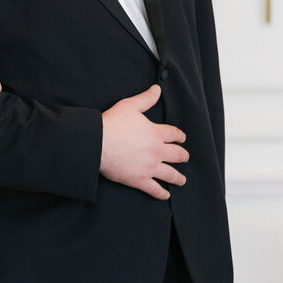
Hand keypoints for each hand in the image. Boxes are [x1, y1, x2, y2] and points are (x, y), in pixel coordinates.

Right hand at [99, 85, 188, 199]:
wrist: (97, 143)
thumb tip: (157, 88)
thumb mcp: (129, 106)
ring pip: (171, 174)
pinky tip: (166, 194)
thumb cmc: (111, 123)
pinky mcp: (139, 180)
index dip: (180, 135)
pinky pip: (154, 189)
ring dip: (178, 177)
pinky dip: (161, 193)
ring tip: (182, 180)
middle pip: (178, 154)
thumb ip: (145, 98)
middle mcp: (157, 151)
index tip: (181, 138)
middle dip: (183, 155)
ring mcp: (149, 167)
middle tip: (184, 157)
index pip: (174, 134)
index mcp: (156, 133)